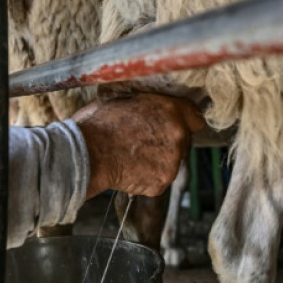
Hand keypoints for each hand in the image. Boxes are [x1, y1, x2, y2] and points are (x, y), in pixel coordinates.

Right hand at [73, 92, 205, 197]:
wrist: (87, 154)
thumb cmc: (98, 123)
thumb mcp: (124, 99)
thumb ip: (147, 104)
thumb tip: (149, 105)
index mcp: (171, 110)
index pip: (195, 117)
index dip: (183, 121)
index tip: (173, 125)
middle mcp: (178, 136)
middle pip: (183, 141)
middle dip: (167, 142)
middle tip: (142, 141)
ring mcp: (172, 163)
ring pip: (172, 162)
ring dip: (158, 160)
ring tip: (132, 156)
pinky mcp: (161, 184)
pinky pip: (159, 179)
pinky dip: (147, 177)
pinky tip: (129, 169)